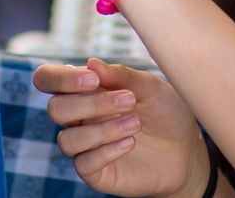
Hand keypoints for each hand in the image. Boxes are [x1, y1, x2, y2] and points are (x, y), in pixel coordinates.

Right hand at [34, 58, 209, 197]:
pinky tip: (131, 142)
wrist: (187, 149)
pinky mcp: (96, 172)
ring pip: (67, 139)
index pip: (48, 78)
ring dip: (102, 129)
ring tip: (136, 123)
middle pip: (55, 109)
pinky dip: (107, 151)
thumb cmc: (165, 112)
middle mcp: (79, 117)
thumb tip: (91, 63)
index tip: (93, 79)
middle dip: (90, 103)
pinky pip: (83, 164)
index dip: (60, 77)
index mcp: (85, 90)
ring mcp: (85, 146)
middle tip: (128, 100)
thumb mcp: (151, 87)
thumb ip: (122, 75)